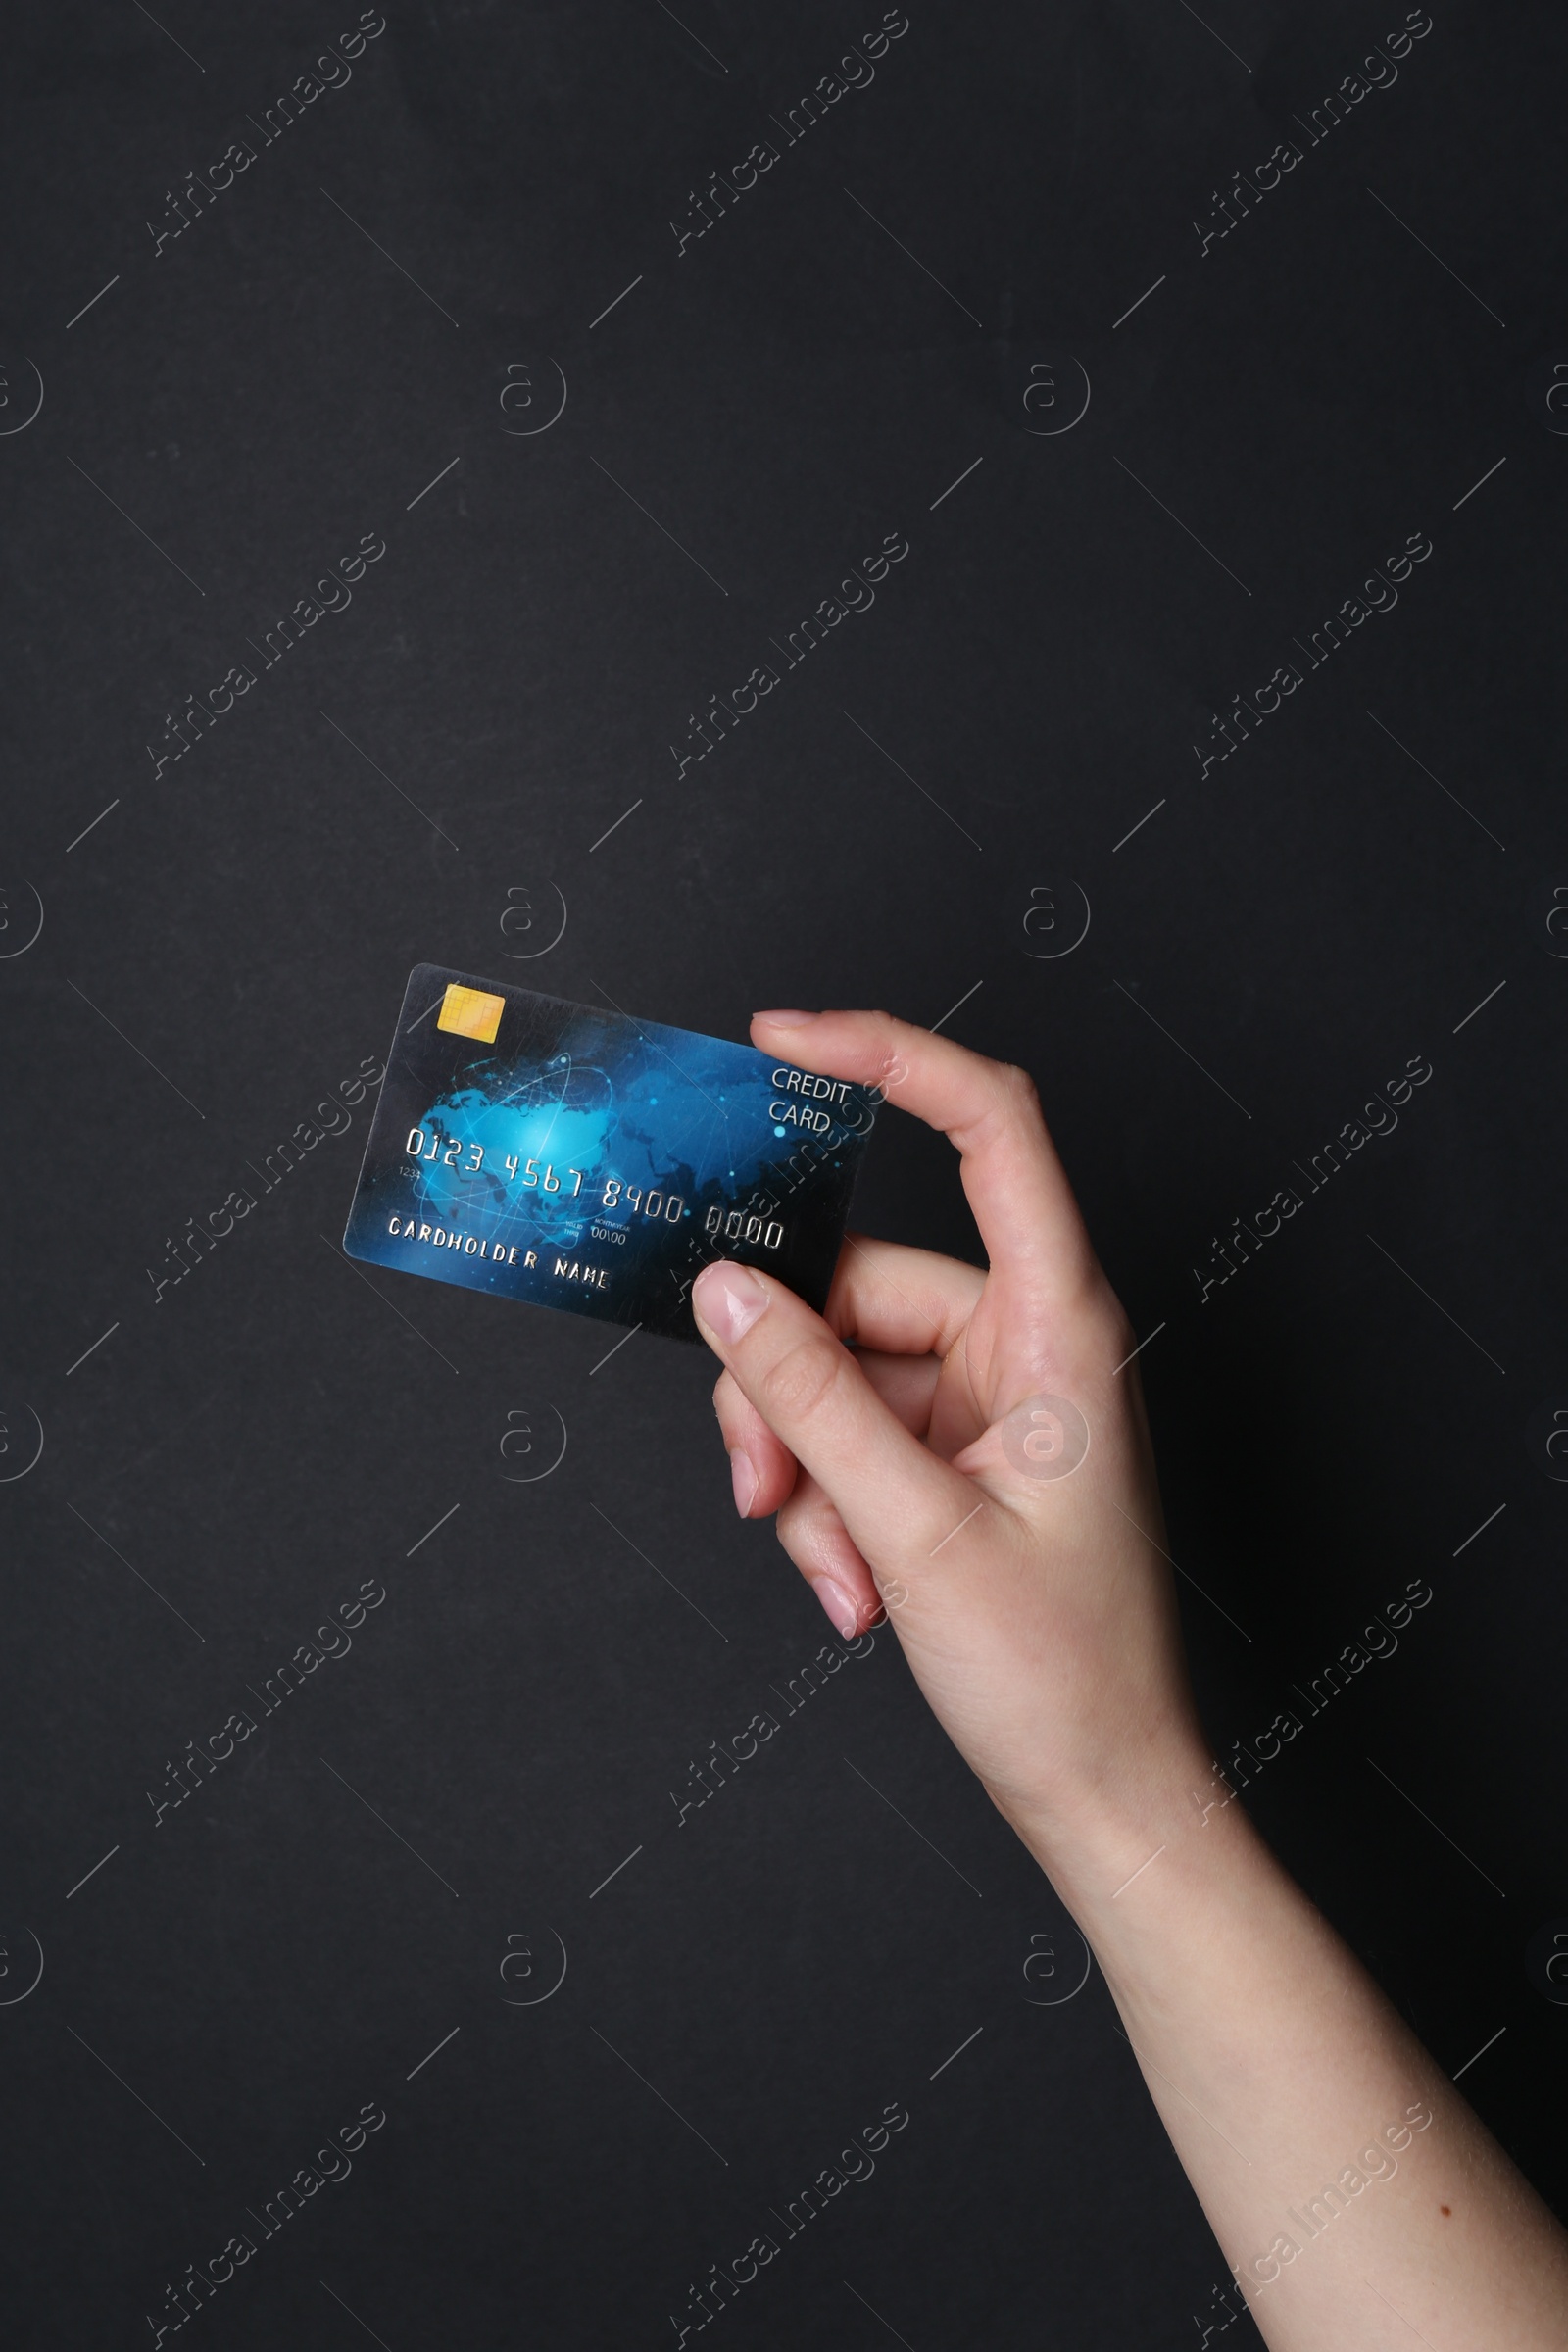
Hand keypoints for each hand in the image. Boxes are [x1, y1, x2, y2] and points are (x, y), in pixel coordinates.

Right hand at [693, 1008, 1210, 1859]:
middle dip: (784, 1391)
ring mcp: (984, 1396)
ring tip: (837, 1572)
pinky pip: (845, 1432)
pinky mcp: (952, 1450)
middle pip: (852, 1285)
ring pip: (830, 1369)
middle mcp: (1023, 1339)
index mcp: (1059, 1321)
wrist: (1103, 1792)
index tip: (780, 1039)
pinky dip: (825, 1505)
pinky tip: (853, 1590)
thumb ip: (810, 1397)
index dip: (888, 1057)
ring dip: (804, 1472)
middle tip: (763, 1490)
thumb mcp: (913, 1529)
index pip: (987, 1128)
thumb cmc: (1062, 1673)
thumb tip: (724, 1289)